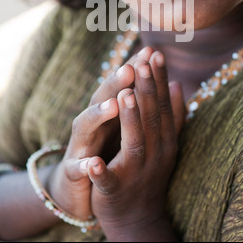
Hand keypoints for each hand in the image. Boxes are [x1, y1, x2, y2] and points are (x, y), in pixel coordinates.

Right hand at [48, 46, 155, 220]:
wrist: (79, 190)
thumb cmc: (108, 152)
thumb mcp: (126, 127)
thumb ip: (142, 103)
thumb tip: (170, 81)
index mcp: (109, 113)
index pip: (122, 86)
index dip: (135, 70)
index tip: (151, 52)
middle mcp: (93, 123)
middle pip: (102, 98)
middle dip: (115, 83)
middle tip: (131, 68)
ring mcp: (80, 145)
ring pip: (85, 125)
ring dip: (98, 114)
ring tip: (114, 104)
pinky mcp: (72, 171)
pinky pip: (76, 168)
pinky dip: (83, 166)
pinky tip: (92, 163)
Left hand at [86, 51, 184, 240]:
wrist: (138, 217)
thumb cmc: (150, 171)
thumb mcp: (165, 141)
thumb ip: (171, 114)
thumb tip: (179, 83)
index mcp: (164, 140)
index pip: (162, 105)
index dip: (159, 80)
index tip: (155, 54)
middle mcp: (155, 153)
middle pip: (151, 118)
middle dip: (146, 89)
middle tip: (142, 63)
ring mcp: (136, 173)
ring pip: (134, 143)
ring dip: (130, 120)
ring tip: (124, 95)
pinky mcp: (115, 191)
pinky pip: (108, 181)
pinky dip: (101, 172)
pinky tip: (93, 162)